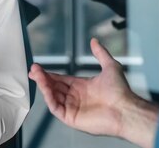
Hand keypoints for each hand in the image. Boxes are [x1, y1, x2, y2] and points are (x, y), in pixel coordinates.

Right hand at [29, 38, 158, 147]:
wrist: (125, 108)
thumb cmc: (121, 91)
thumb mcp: (110, 66)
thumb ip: (100, 53)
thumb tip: (94, 41)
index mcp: (82, 87)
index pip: (61, 80)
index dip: (49, 74)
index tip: (39, 67)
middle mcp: (76, 98)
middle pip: (54, 87)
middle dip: (43, 78)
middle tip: (33, 69)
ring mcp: (73, 108)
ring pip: (53, 96)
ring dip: (44, 86)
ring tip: (37, 75)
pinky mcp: (71, 118)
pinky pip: (56, 108)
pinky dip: (49, 98)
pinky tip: (45, 88)